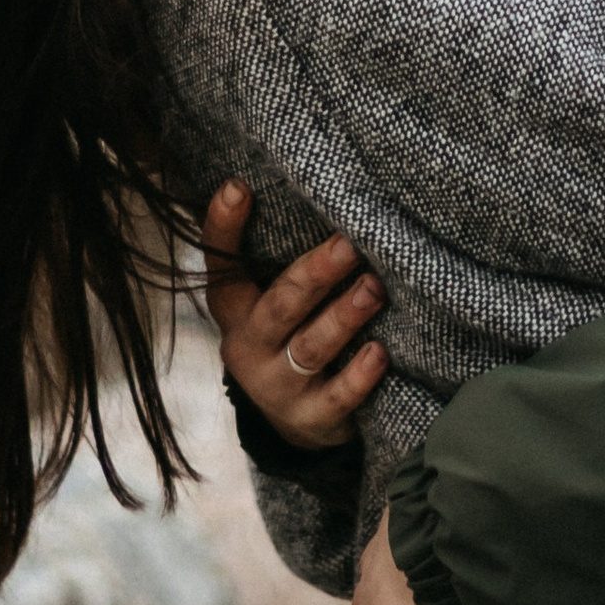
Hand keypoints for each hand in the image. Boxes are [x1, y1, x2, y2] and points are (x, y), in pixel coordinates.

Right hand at [201, 184, 386, 451]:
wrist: (292, 421)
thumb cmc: (288, 334)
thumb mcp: (266, 297)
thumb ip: (276, 251)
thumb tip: (287, 183)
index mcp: (236, 309)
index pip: (223, 264)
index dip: (224, 227)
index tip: (238, 187)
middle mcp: (250, 346)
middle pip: (280, 306)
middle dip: (315, 274)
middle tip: (349, 244)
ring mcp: (278, 386)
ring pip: (311, 348)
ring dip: (343, 317)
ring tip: (374, 289)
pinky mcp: (311, 418)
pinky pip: (336, 397)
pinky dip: (358, 376)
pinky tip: (380, 353)